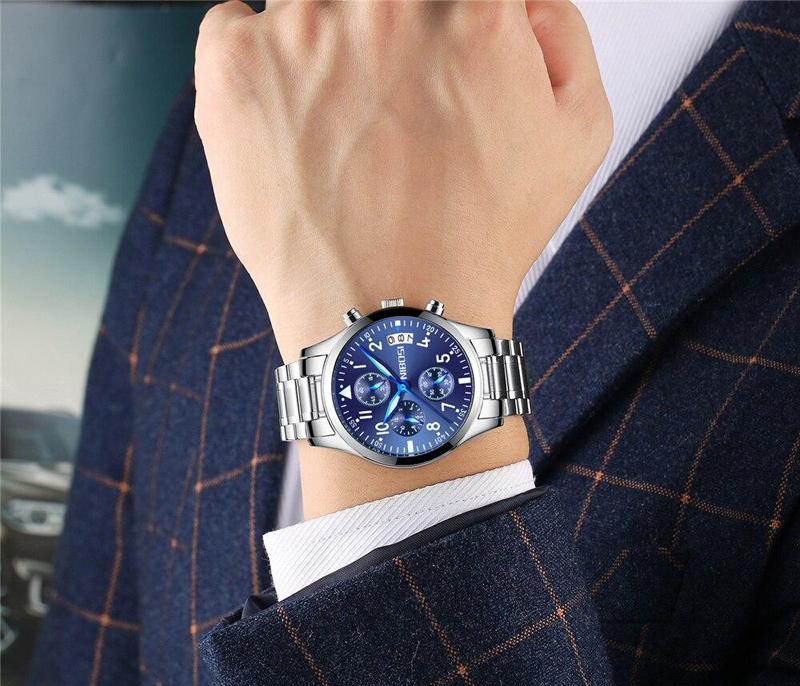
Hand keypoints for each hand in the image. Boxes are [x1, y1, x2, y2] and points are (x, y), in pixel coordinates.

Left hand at [194, 0, 611, 515]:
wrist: (392, 316)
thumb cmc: (479, 239)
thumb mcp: (576, 132)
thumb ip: (559, 27)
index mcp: (469, 2)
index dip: (449, 20)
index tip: (436, 57)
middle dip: (390, 32)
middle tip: (395, 99)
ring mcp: (299, 31)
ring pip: (309, 4)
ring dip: (326, 51)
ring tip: (347, 132)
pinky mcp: (235, 70)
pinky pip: (236, 26)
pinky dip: (260, 66)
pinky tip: (294, 128)